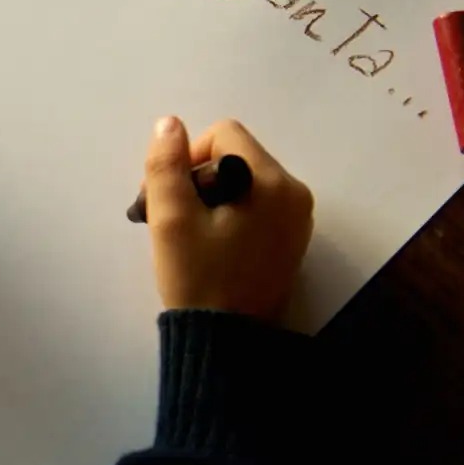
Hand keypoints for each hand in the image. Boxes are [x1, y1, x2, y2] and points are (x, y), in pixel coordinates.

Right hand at [143, 117, 313, 319]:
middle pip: (235, 155)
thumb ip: (166, 167)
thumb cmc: (199, 278)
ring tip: (188, 233)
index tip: (171, 197)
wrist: (228, 341)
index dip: (187, 157)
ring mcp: (297, 217)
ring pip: (244, 180)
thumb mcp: (171, 220)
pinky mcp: (290, 238)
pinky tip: (210, 243)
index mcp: (271, 182)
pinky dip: (229, 212)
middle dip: (197, 177)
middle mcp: (294, 193)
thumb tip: (169, 123)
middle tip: (169, 217)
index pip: (223, 135)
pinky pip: (256, 204)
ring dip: (210, 195)